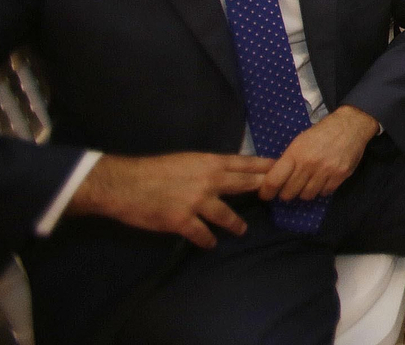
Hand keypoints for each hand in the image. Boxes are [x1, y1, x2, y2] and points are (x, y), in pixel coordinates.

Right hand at [67, 152, 274, 248]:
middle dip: (262, 190)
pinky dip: (207, 240)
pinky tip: (210, 243)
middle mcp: (208, 181)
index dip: (264, 166)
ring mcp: (197, 202)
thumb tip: (223, 171)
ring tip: (242, 229)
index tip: (280, 167)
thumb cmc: (152, 170)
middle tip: (276, 195)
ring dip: (236, 224)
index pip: (244, 163)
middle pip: (244, 185)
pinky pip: (202, 234)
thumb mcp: (185, 160)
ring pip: (227, 215)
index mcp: (208, 163)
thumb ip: (206, 167)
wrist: (124, 184)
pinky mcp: (182, 221)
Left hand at [260, 106, 379, 204]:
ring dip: (304, 192)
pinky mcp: (340, 175)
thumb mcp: (300, 141)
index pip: (274, 180)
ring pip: (306, 196)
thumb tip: (275, 179)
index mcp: (296, 153)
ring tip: (307, 183)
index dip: (266, 192)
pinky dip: (321, 189)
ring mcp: (326, 171)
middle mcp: (309, 164)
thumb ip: (288, 160)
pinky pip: (324, 193)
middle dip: (286, 193)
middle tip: (289, 188)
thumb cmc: (321, 132)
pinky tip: (322, 180)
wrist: (350, 125)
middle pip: (289, 192)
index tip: (266, 195)